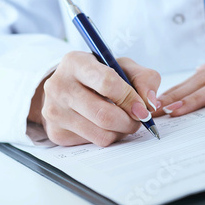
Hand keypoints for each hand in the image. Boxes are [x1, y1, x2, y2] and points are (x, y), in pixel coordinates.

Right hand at [28, 51, 160, 146]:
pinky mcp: (56, 132)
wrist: (65, 88)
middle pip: (104, 115)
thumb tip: (150, 103)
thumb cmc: (98, 75)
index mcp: (75, 62)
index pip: (107, 83)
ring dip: (121, 132)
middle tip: (138, 119)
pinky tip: (105, 126)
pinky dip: (107, 137)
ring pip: (101, 134)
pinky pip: (93, 143)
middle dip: (129, 121)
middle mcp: (59, 86)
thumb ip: (143, 78)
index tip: (142, 108)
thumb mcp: (121, 66)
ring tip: (122, 121)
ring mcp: (54, 111)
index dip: (130, 98)